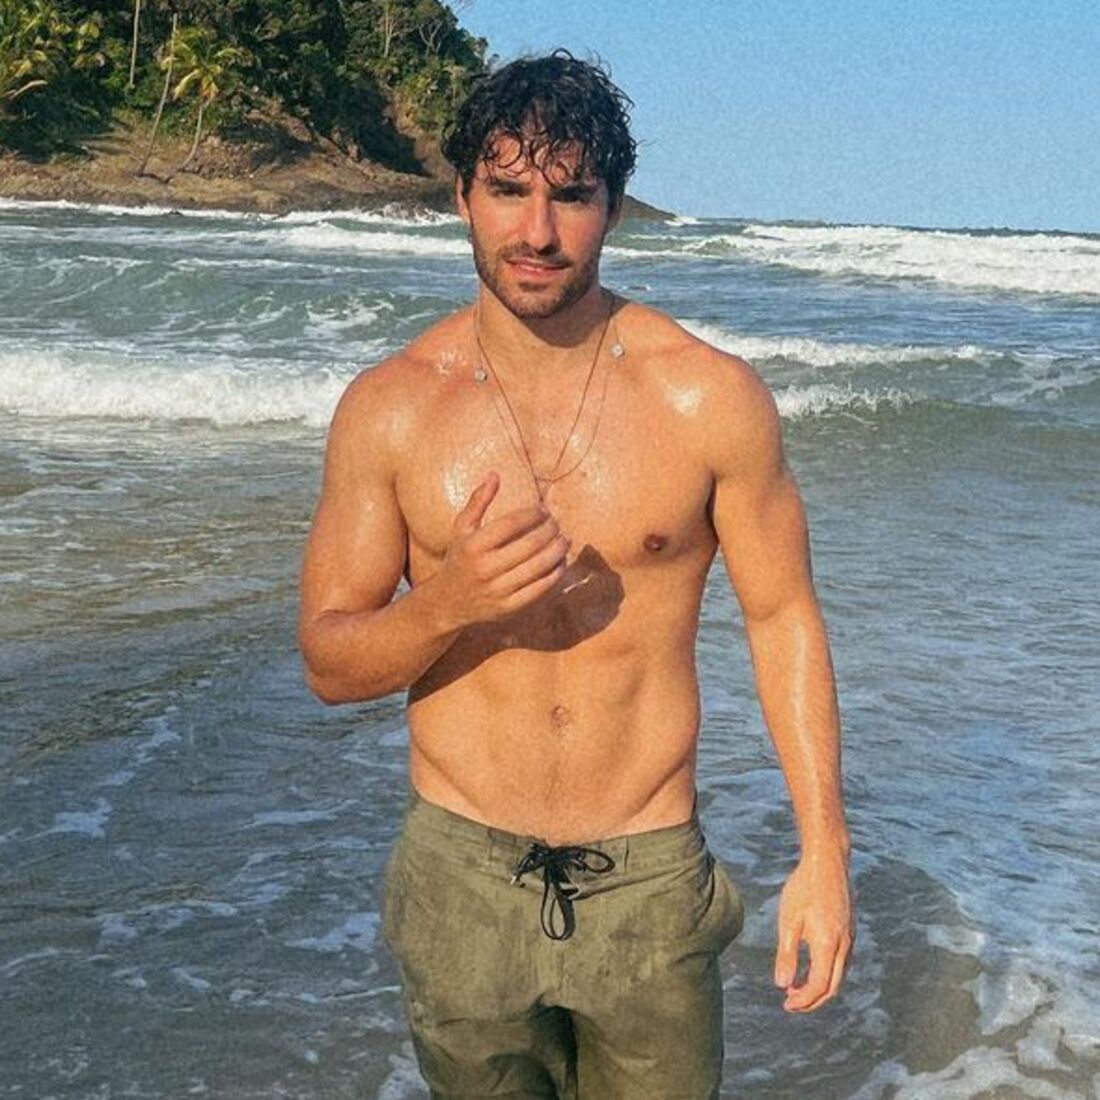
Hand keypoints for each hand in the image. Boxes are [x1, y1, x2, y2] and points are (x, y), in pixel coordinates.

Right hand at [430, 472, 569, 629]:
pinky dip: (555, 574)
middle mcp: (485, 568)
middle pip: (530, 545)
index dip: (533, 514)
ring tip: (566, 540)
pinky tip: (561, 563)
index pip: (512, 523)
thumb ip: (478, 501)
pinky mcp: (508, 608)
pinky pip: (539, 589)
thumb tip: (495, 474)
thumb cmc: (459, 558)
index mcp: (474, 545)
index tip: (544, 510)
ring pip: (538, 567)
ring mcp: (497, 590)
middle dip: (550, 531)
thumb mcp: (461, 528)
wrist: (447, 602)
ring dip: (558, 551)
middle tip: (558, 524)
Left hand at [774, 848, 852, 1011]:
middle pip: (833, 987)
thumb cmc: (803, 888)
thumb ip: (786, 955)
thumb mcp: (789, 921)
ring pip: (839, 975)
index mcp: (828, 945)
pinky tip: (811, 966)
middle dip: (812, 1000)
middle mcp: (844, 945)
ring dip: (820, 987)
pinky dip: (827, 973)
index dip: (803, 1001)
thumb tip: (782, 985)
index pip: (819, 986)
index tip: (785, 1004)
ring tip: (795, 986)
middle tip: (790, 1003)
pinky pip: (842, 962)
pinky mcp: (849, 930)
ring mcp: (850, 938)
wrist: (827, 861)